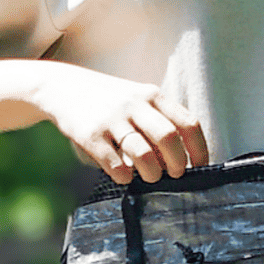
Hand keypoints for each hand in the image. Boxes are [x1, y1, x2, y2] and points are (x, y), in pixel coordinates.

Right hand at [45, 67, 209, 183]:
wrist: (62, 87)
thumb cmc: (109, 100)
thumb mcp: (138, 100)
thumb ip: (160, 121)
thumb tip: (180, 159)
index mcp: (153, 96)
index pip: (188, 123)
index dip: (199, 149)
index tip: (200, 166)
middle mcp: (134, 105)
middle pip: (169, 139)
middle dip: (178, 164)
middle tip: (175, 174)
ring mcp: (112, 119)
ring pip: (144, 154)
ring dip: (152, 173)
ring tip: (150, 177)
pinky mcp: (90, 134)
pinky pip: (115, 163)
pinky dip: (124, 176)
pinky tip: (124, 175)